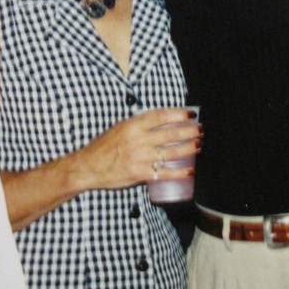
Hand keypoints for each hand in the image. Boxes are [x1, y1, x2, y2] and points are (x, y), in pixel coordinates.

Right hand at [74, 107, 199, 190]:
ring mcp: (140, 157)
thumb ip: (139, 123)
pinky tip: (190, 170)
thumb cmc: (104, 146)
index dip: (178, 115)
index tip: (190, 115)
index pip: (160, 116)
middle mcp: (138, 140)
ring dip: (188, 148)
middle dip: (189, 132)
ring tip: (199, 145)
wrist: (88, 166)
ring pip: (170, 152)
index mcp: (133, 125)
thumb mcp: (120, 127)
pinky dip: (179, 172)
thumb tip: (161, 119)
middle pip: (170, 134)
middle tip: (200, 130)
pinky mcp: (140, 173)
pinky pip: (164, 172)